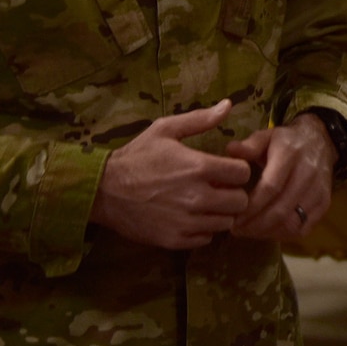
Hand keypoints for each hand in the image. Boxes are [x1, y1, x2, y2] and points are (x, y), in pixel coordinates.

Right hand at [91, 99, 250, 249]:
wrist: (103, 190)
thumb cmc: (137, 156)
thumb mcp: (165, 129)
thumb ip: (200, 119)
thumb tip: (228, 105)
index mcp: (199, 167)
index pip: (243, 173)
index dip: (238, 170)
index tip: (227, 169)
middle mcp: (197, 197)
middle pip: (240, 201)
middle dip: (233, 193)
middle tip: (220, 188)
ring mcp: (186, 222)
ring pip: (226, 223)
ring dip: (220, 212)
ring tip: (207, 203)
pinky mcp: (174, 240)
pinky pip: (206, 239)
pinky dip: (204, 230)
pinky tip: (192, 218)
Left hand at [224, 114, 336, 240]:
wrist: (320, 142)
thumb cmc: (287, 142)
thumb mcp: (267, 136)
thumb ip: (249, 145)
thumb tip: (231, 151)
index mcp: (290, 155)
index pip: (271, 187)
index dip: (250, 207)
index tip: (233, 218)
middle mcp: (308, 173)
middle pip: (280, 210)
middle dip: (255, 225)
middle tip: (236, 230)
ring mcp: (319, 190)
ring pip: (291, 223)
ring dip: (267, 233)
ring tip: (248, 232)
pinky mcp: (324, 204)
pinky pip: (302, 229)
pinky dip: (282, 235)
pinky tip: (267, 232)